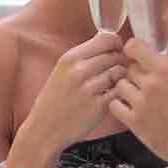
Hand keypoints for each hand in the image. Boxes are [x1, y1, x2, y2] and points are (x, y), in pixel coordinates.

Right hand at [24, 31, 126, 148]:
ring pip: (120, 72)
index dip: (116, 43)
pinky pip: (120, 91)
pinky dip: (120, 91)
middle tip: (118, 67)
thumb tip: (106, 39)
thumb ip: (84, 56)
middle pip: (115, 55)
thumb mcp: (62, 70)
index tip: (117, 48)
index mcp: (70, 58)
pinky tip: (112, 94)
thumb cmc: (55, 99)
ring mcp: (90, 89)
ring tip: (114, 82)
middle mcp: (80, 71)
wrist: (45, 128)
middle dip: (121, 60)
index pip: (105, 39)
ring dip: (121, 76)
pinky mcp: (99, 106)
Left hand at [109, 30, 167, 167]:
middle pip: (128, 68)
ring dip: (127, 89)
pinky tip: (132, 109)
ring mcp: (141, 104)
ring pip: (120, 86)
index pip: (134, 47)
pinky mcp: (135, 124)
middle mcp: (151, 83)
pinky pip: (115, 107)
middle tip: (146, 82)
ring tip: (140, 97)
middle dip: (135, 72)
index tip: (138, 56)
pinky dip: (120, 106)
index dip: (134, 50)